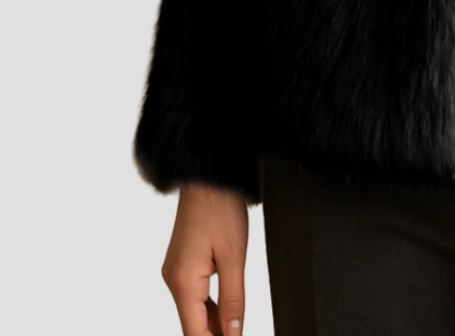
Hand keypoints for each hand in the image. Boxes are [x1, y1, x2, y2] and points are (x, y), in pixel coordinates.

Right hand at [161, 183, 248, 335]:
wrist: (207, 178)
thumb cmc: (219, 208)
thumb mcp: (234, 256)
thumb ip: (234, 299)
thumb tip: (233, 332)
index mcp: (183, 282)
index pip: (194, 333)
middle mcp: (173, 280)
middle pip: (193, 325)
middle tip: (237, 334)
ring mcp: (176, 271)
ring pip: (194, 310)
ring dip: (213, 324)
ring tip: (235, 330)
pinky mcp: (183, 263)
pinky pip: (194, 294)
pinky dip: (209, 307)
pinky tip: (225, 314)